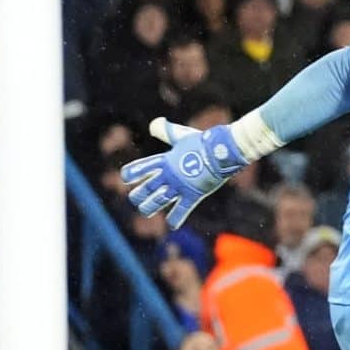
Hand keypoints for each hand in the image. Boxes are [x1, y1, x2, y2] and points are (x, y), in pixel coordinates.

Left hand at [121, 118, 247, 228]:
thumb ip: (166, 131)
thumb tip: (154, 125)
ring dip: (149, 208)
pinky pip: (181, 210)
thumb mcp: (181, 135)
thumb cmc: (202, 142)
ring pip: (157, 202)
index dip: (130, 174)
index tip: (126, 178)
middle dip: (138, 195)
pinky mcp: (194, 195)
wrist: (222, 150)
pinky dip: (176, 219)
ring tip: (146, 210)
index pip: (139, 169)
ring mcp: (180, 186)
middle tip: (137, 198)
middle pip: (145, 190)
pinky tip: (172, 225)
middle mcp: (169, 175)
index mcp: (164, 161)